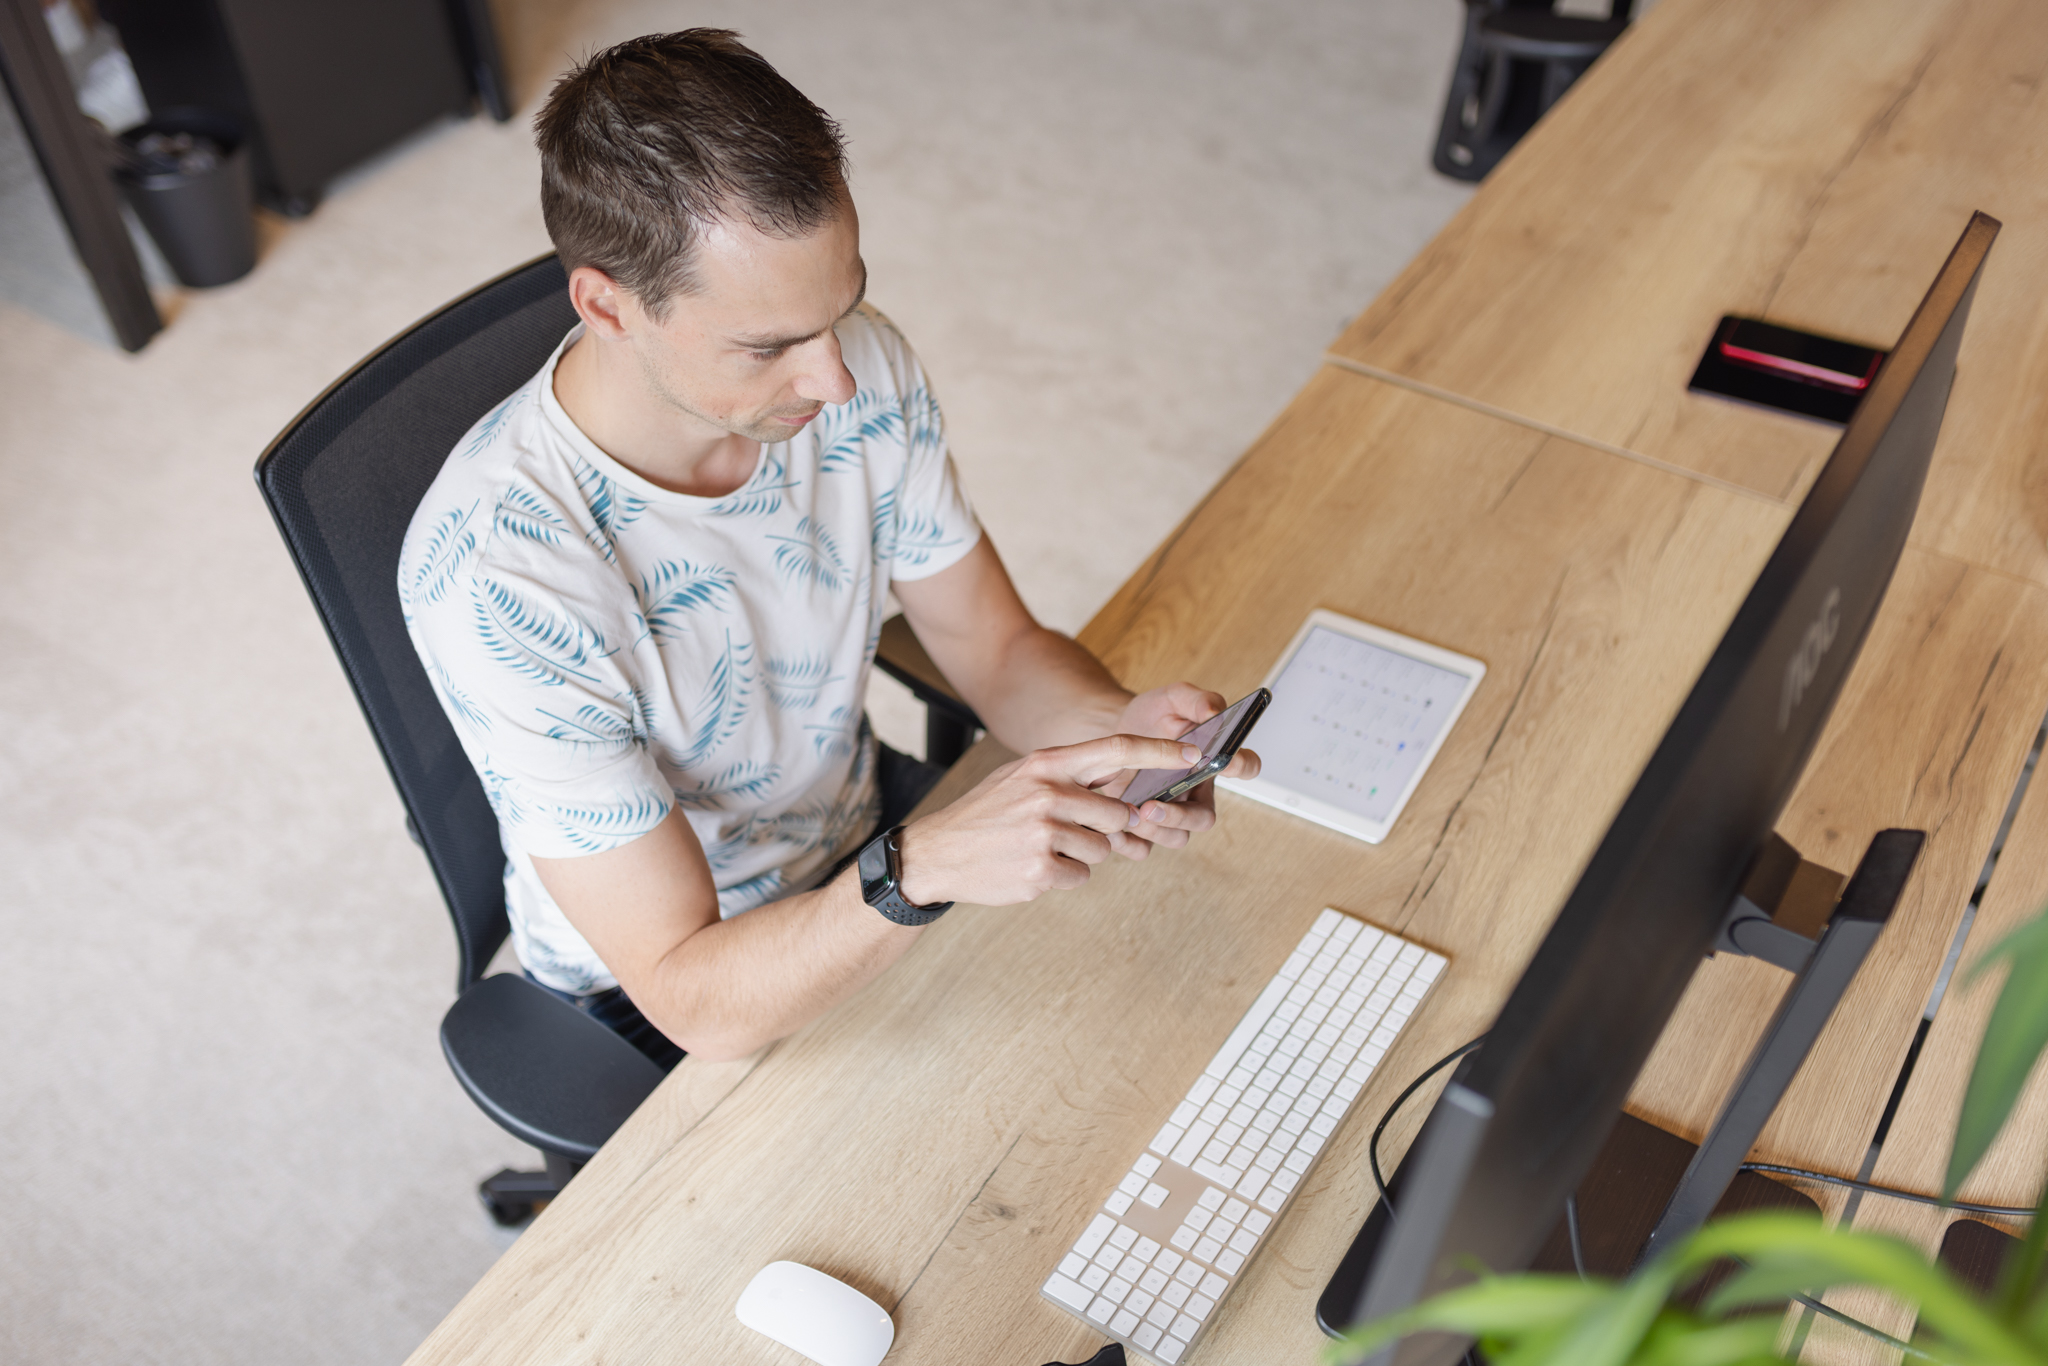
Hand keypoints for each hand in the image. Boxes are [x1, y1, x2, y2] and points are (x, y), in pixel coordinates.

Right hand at [896, 734, 1207, 906]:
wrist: (937, 853)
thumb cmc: (987, 814)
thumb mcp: (1022, 776)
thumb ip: (1069, 775)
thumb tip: (1123, 783)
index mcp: (1047, 763)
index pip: (1118, 748)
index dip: (1161, 751)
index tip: (1196, 753)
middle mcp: (1048, 792)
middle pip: (1119, 814)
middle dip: (1105, 829)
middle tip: (1070, 831)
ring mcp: (1043, 831)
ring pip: (1103, 849)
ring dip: (1081, 855)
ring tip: (1042, 849)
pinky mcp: (1040, 869)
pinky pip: (1081, 875)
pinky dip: (1063, 876)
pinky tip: (1031, 866)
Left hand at [1100, 683, 1261, 856]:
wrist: (1111, 732)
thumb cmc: (1150, 717)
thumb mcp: (1173, 698)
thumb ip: (1197, 700)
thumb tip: (1215, 710)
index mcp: (1212, 762)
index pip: (1244, 766)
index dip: (1240, 766)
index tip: (1224, 760)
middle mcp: (1196, 792)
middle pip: (1204, 817)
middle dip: (1181, 817)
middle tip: (1152, 806)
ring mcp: (1171, 811)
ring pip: (1177, 837)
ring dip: (1155, 830)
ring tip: (1132, 813)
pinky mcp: (1144, 826)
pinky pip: (1145, 847)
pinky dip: (1130, 841)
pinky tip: (1114, 827)